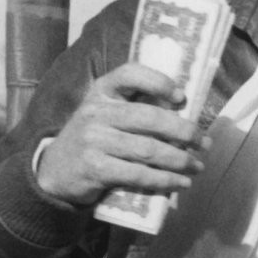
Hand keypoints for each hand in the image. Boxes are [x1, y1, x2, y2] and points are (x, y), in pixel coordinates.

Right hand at [34, 60, 211, 211]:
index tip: (181, 97)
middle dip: (184, 131)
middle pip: (149, 117)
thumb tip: (183, 115)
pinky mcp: (95, 168)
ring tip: (197, 166)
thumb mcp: (104, 114)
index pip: (130, 74)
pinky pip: (138, 174)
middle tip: (203, 142)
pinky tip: (179, 183)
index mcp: (101, 92)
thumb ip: (133, 108)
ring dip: (180, 160)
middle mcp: (96, 112)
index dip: (158, 82)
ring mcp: (93, 140)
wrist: (54, 172)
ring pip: (148, 149)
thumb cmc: (93, 141)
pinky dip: (164, 180)